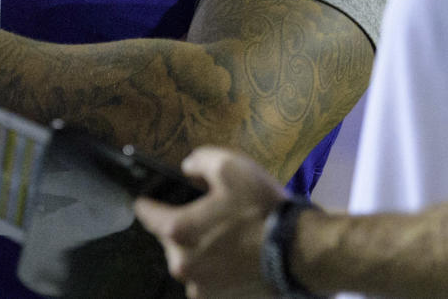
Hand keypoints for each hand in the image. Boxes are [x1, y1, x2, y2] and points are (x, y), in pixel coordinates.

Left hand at [134, 146, 285, 298]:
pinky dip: (216, 266)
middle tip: (204, 212)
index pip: (147, 214)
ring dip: (199, 247)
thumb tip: (187, 168)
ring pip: (189, 260)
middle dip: (182, 224)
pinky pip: (208, 278)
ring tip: (224, 233)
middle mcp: (183, 265)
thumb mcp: (229, 165)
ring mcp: (201, 288)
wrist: (300, 253)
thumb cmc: (261, 209)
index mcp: (179, 231)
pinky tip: (234, 252)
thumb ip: (199, 160)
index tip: (146, 197)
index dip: (147, 201)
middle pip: (169, 239)